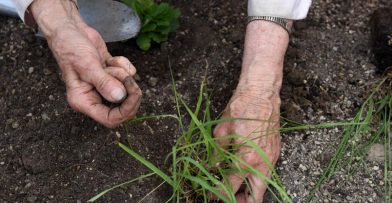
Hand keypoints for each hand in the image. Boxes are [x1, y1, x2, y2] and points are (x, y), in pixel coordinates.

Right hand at [31, 0, 141, 127]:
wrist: (69, 30)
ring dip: (122, 74)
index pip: (110, 119)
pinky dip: (123, 65)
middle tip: (128, 78)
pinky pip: (128, 75)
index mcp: (83, 101)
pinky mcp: (111, 75)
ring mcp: (103, 87)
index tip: (134, 95)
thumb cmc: (70, 48)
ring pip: (126, 89)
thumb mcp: (87, 65)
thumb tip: (119, 97)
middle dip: (129, 91)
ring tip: (107, 63)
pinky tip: (110, 58)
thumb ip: (103, 82)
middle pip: (123, 107)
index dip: (126, 111)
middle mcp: (94, 97)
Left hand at [214, 84, 280, 202]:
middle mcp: (262, 163)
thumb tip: (211, 168)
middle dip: (241, 201)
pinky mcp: (275, 152)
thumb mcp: (221, 132)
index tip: (210, 194)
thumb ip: (217, 154)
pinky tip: (245, 173)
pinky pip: (267, 173)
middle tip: (229, 198)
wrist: (261, 93)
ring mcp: (272, 158)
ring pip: (263, 186)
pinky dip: (256, 178)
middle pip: (255, 197)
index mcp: (246, 160)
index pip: (230, 187)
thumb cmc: (241, 108)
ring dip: (250, 191)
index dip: (218, 193)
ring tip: (236, 189)